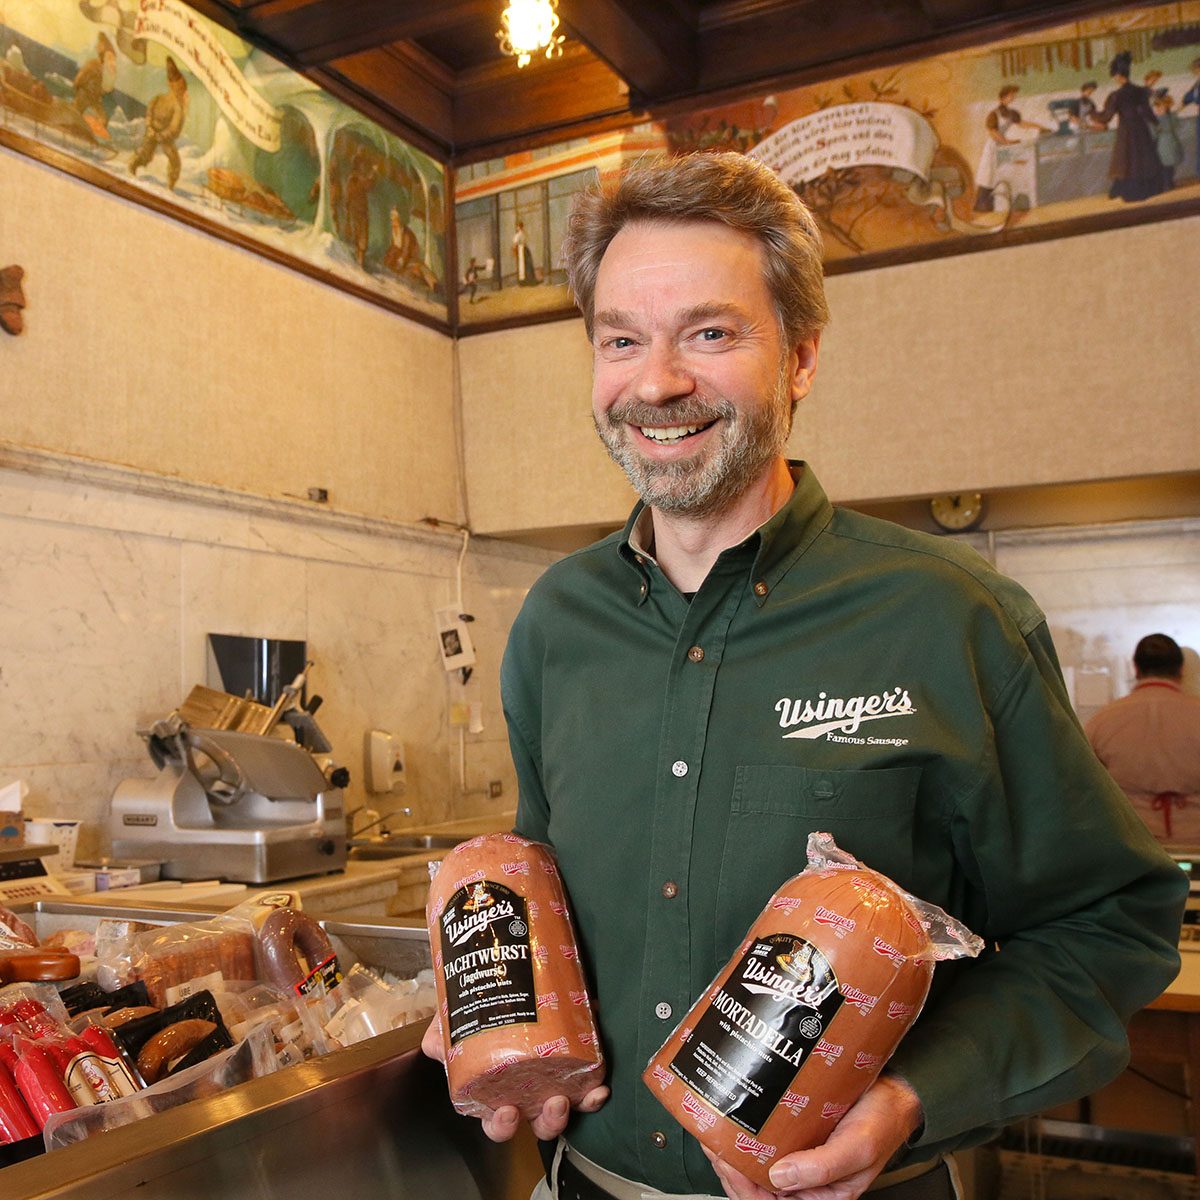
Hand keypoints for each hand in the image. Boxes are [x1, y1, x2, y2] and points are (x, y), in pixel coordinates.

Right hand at [420, 1017, 609, 1142]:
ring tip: (580, 1093)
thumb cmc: (481, 1005)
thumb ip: (442, 1033)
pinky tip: (600, 1083)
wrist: (512, 968)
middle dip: (547, 1121)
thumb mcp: (456, 1018)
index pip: (497, 1119)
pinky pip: (589, 1082)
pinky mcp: (578, 1058)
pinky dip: (595, 1089)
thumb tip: (435, 1044)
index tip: (507, 1112)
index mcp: (497, 1087)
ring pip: (568, 1107)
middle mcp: (528, 1087)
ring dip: (576, 1108)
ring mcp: (555, 1075)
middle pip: (537, 1121)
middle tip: (554, 1103)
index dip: (502, 1124)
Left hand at [703, 1074, 922, 1199]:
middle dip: (730, 1166)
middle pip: (756, 1184)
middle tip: (713, 1140)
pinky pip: (764, 1137)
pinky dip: (746, 1130)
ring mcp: (798, 1154)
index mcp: (820, 1194)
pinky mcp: (795, 1130)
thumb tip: (779, 1178)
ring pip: (755, 1161)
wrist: (894, 1090)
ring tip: (716, 1127)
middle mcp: (805, 1178)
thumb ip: (821, 1168)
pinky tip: (734, 1115)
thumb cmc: (882, 1122)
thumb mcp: (857, 1149)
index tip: (726, 1161)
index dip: (743, 1188)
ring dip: (733, 1148)